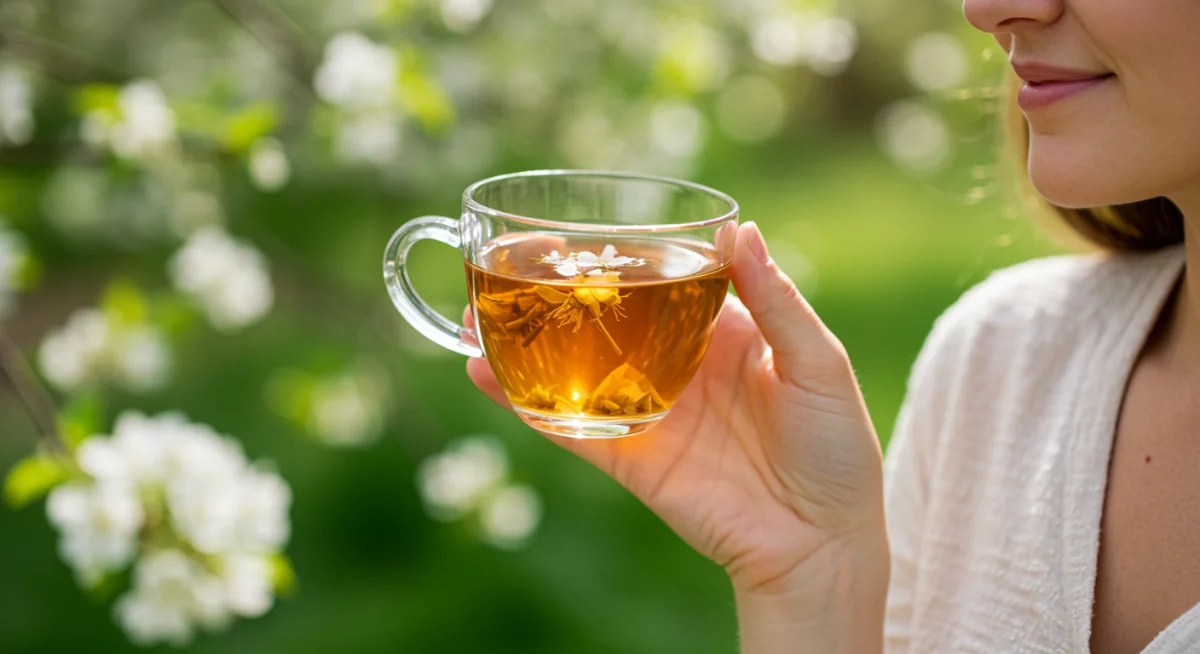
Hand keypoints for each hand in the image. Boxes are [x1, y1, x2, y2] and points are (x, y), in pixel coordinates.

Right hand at [466, 222, 886, 598]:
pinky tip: (484, 372)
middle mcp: (681, 367)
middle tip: (510, 258)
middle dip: (560, 293)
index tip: (584, 228)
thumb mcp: (819, 363)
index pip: (667, 282)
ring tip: (472, 310)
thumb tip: (740, 230)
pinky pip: (572, 428)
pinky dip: (526, 404)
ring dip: (526, 343)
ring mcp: (652, 414)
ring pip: (578, 370)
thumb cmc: (836, 449)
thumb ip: (777, 300)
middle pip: (609, 321)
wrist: (822, 545)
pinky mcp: (632, 460)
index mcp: (729, 334)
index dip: (627, 256)